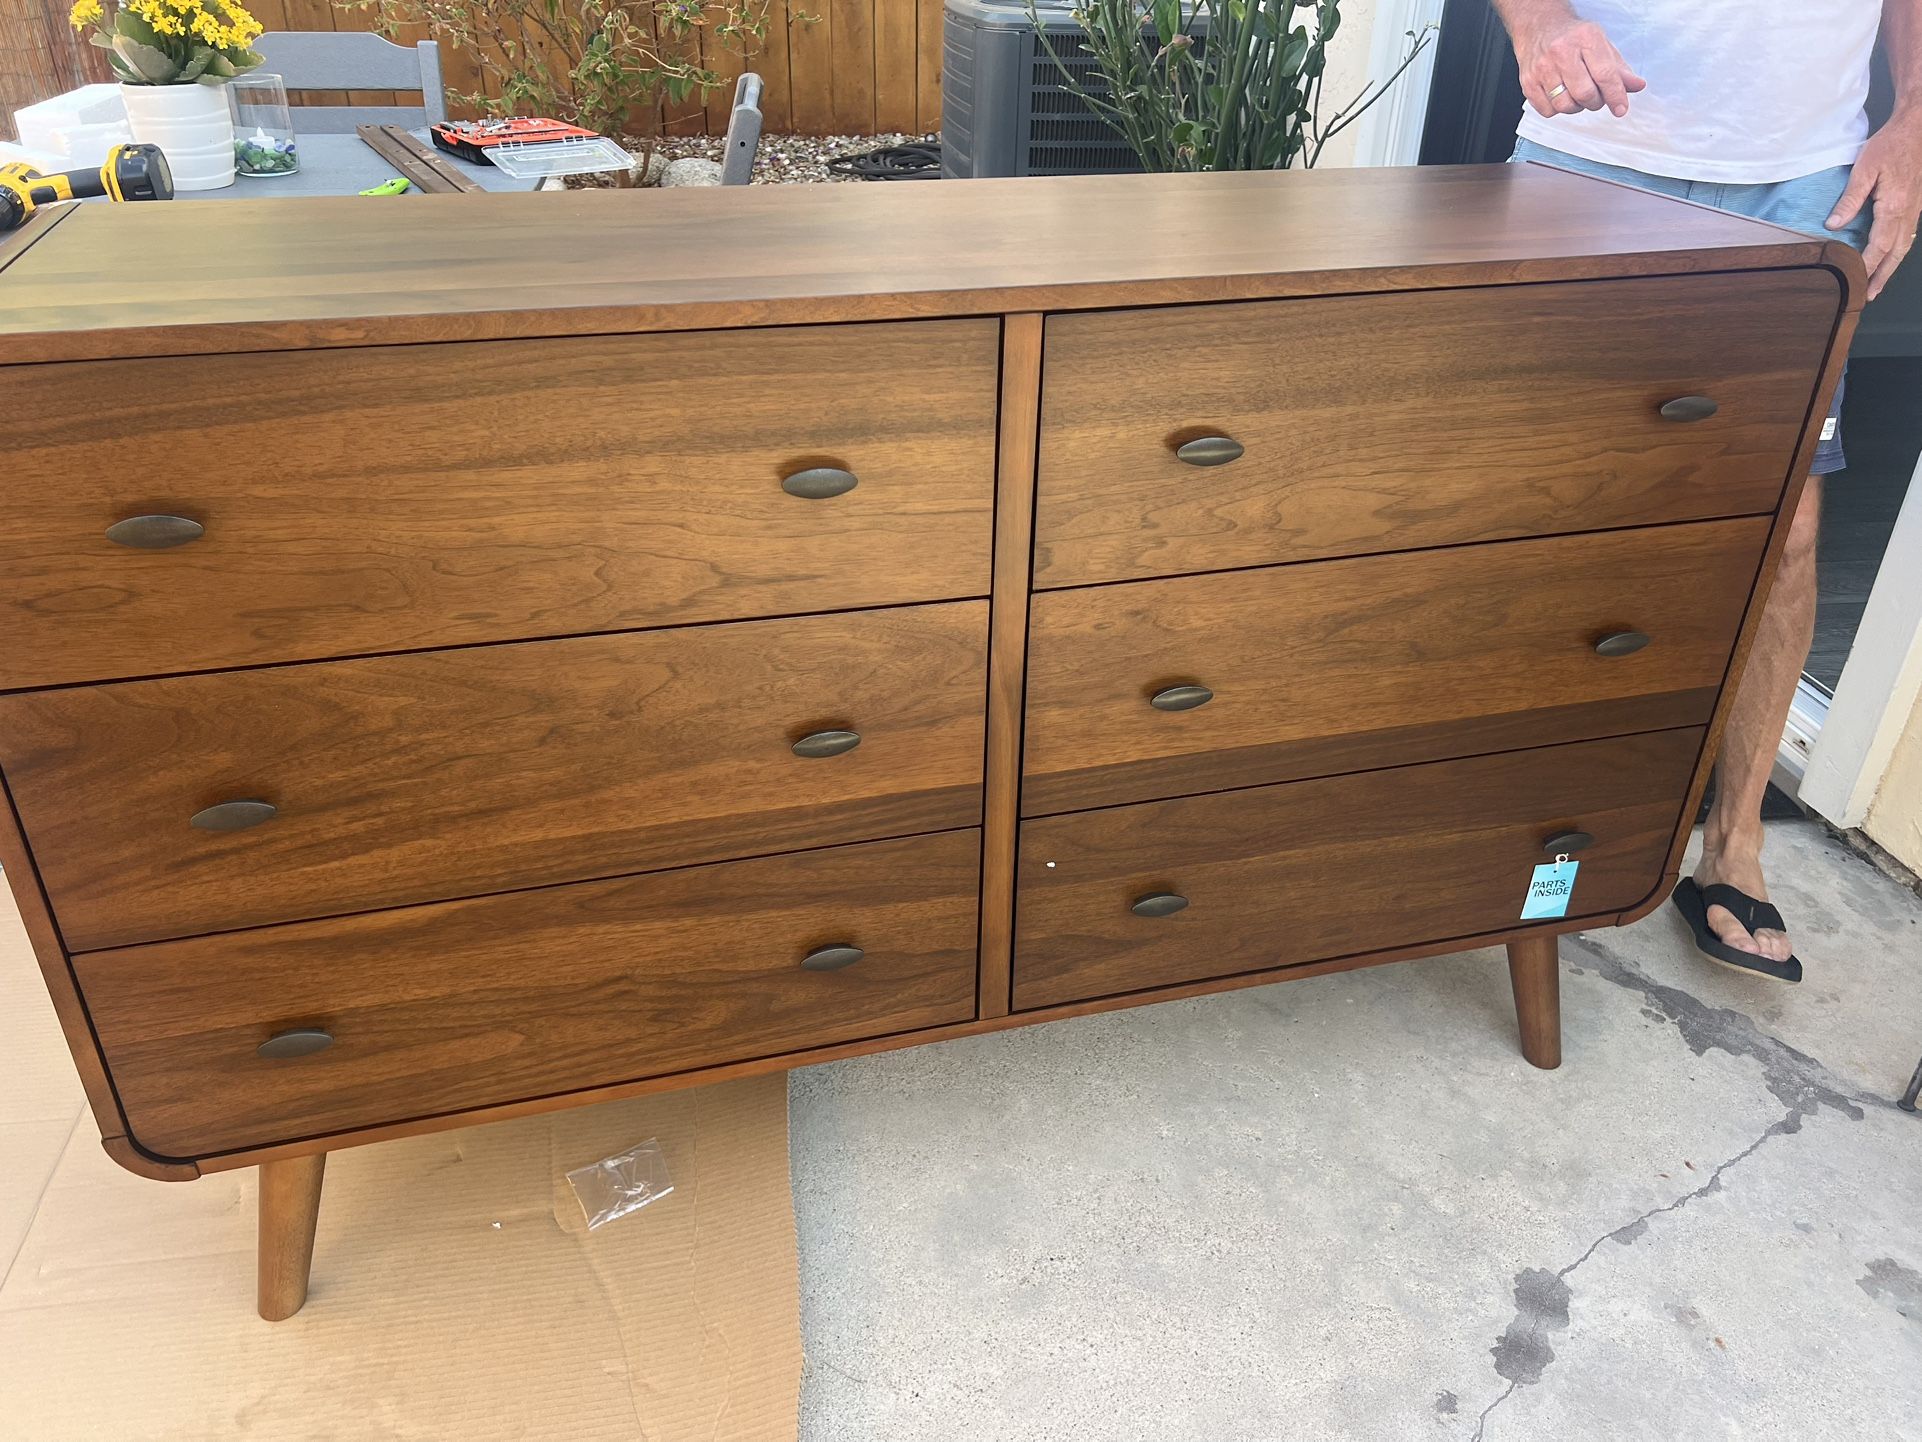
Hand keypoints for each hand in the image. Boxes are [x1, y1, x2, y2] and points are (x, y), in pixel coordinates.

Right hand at [1513, 14, 1646, 118]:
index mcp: (1585, 39)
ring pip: (1565, 105)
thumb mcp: (1600, 44)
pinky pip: (1547, 110)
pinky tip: (1560, 96)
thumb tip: (1636, 86)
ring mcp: (1542, 68)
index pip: (1605, 74)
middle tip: (1596, 97)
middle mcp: (1561, 52)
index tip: (1621, 108)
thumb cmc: (1571, 36)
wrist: (1539, 27)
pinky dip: (1558, 109)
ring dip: (1576, 107)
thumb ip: (1618, 68)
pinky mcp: (1528, 82)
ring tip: (1577, 95)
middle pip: (1584, 94)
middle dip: (1595, 102)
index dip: (1615, 95)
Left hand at [1828, 112, 1921, 300]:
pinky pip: (1908, 234)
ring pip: (1904, 246)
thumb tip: (1834, 225)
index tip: (1855, 281)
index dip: (1866, 266)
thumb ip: (1850, 199)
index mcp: (1894, 206)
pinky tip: (1891, 257)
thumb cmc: (1891, 144)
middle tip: (1869, 295)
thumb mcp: (1865, 169)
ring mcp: (1915, 209)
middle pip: (1895, 253)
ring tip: (1878, 284)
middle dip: (1881, 276)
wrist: (1916, 128)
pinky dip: (1898, 251)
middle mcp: (1908, 212)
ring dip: (1891, 267)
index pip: (1878, 246)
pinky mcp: (1916, 204)